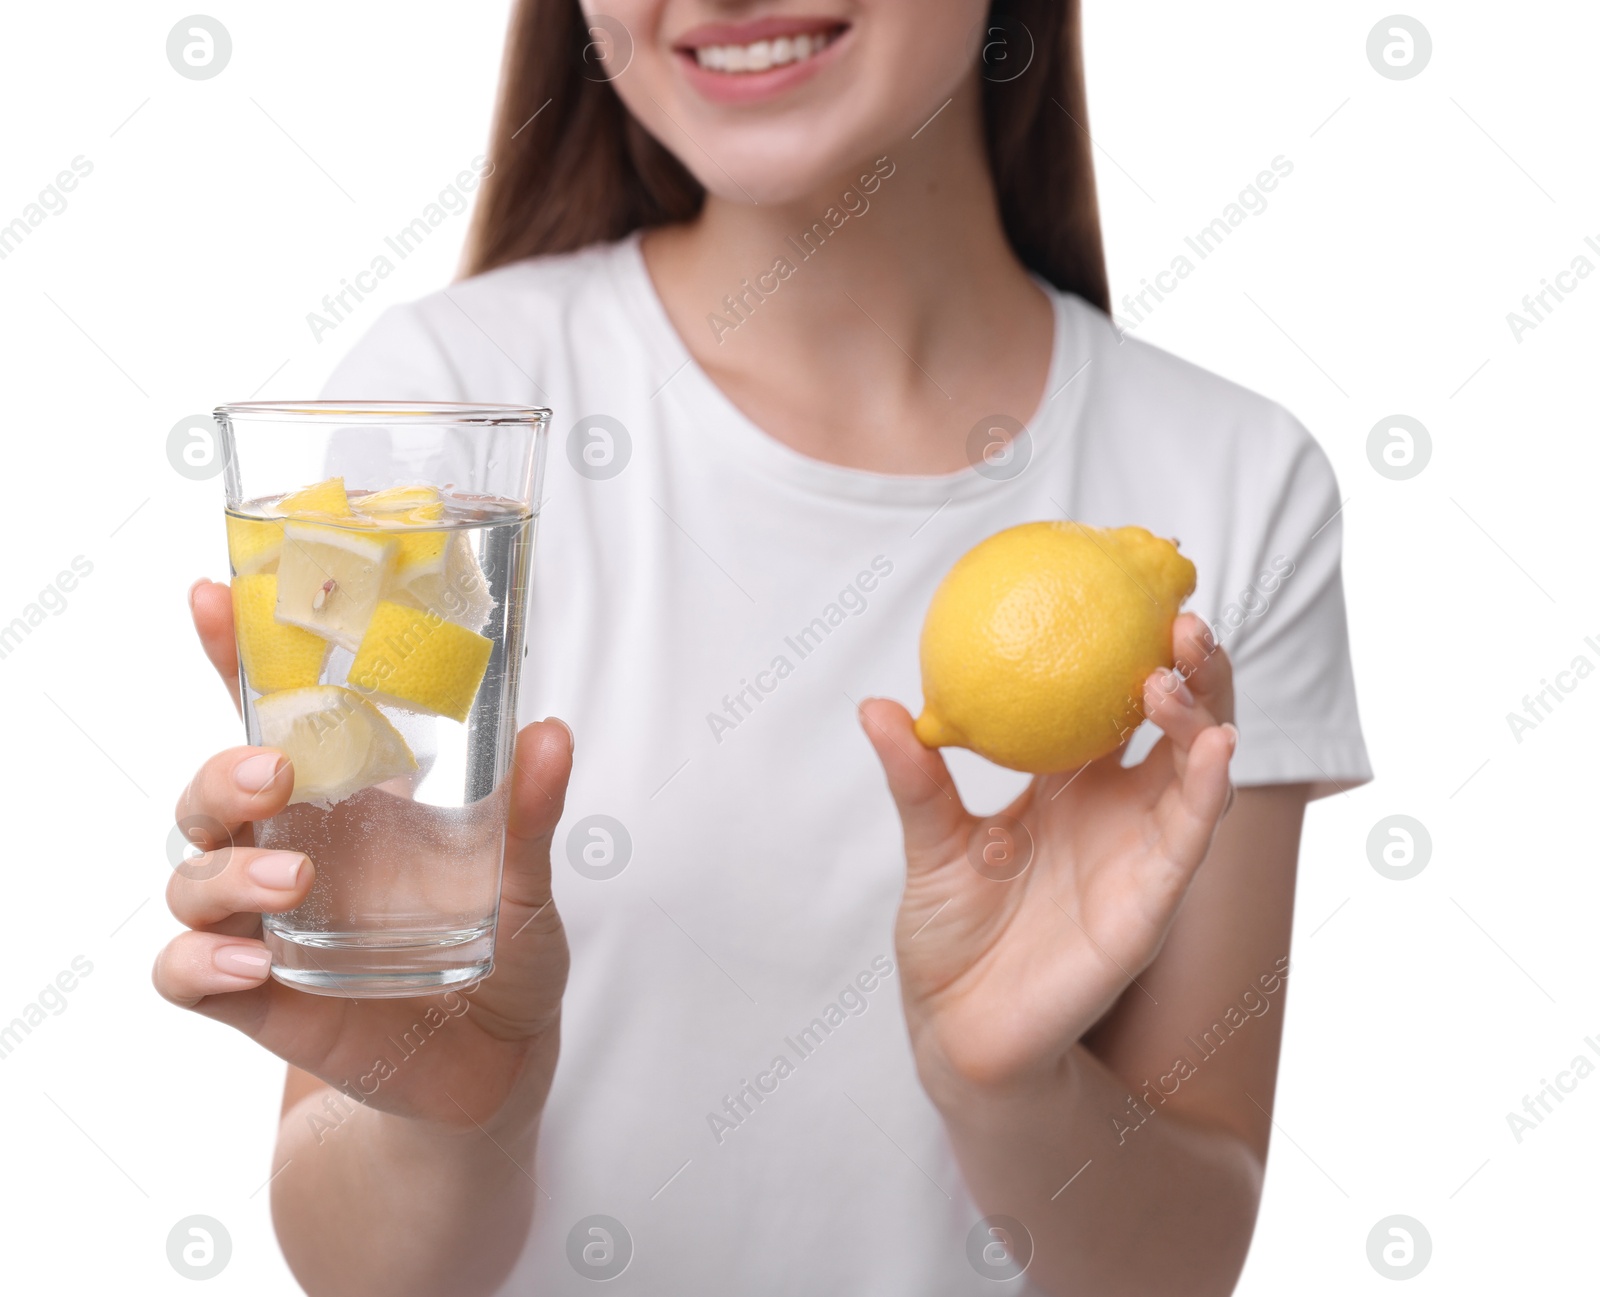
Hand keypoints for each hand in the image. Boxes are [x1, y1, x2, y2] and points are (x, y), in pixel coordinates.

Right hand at [154, 579, 572, 1137]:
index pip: (276, 716)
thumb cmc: (504, 952)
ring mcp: (269, 922)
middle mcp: (296, 848)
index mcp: (351, 800)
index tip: (217, 595)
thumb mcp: (526, 881)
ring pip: (192, 874)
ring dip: (224, 870)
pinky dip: (199, 962)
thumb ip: (529, 815)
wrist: (496, 1061)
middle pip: (212, 790)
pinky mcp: (259, 995)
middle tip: (275, 772)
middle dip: (222, 772)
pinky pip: (187, 971)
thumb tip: (551, 733)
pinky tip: (252, 963)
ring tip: (293, 880)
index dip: (239, 657)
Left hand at [860, 614, 1235, 1103]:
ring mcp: (1142, 855)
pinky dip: (1208, 789)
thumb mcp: (929, 842)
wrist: (959, 1027)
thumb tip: (875, 706)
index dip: (1133, 651)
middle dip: (1189, 668)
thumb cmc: (951, 933)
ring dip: (1203, 715)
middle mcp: (1119, 812)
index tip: (1132, 592)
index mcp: (1071, 787)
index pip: (1117, 706)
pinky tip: (1217, 746)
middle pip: (1176, 725)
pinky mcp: (1152, 903)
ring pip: (1196, 770)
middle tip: (1179, 615)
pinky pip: (1190, 837)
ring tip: (1182, 668)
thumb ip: (916, 778)